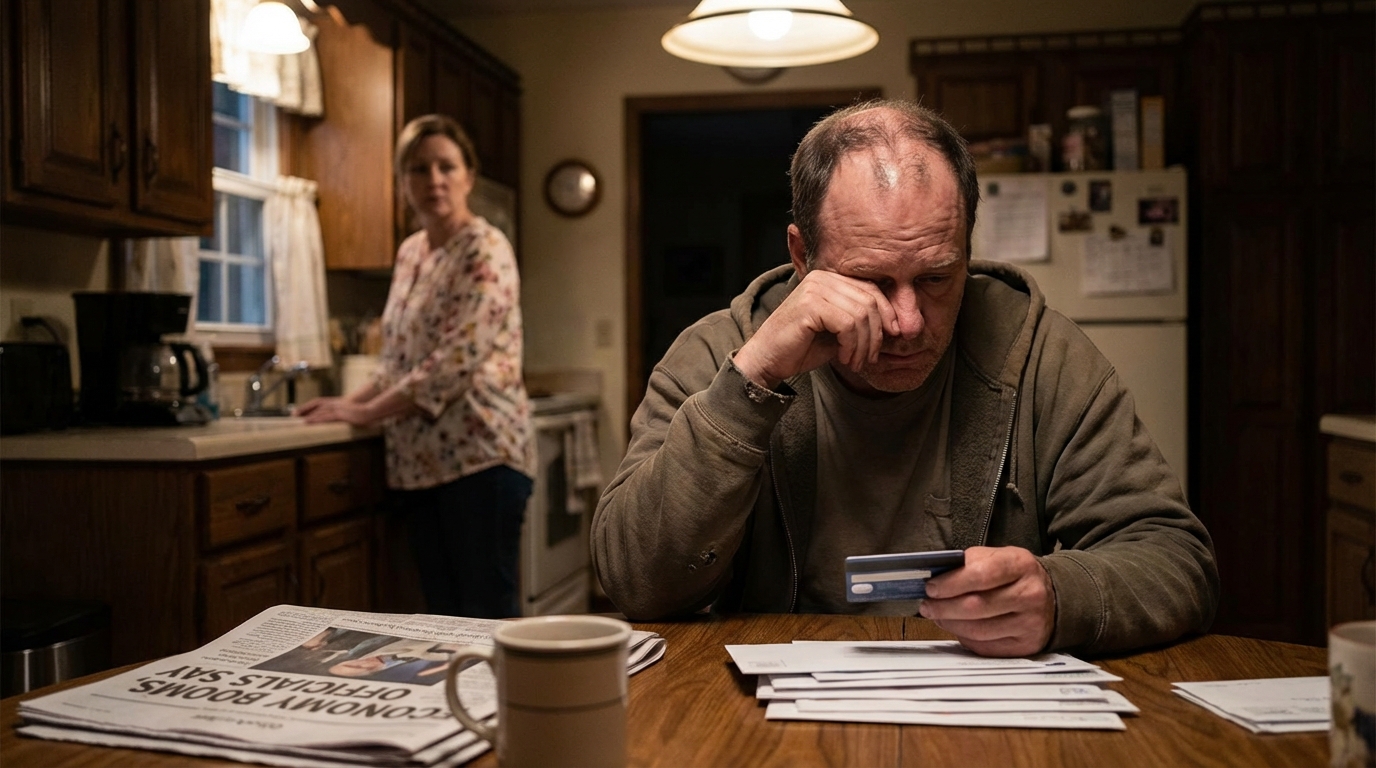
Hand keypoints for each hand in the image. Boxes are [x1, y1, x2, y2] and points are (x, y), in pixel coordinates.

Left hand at [296, 396, 371, 425]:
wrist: (372, 412)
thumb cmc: (364, 414)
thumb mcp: (351, 414)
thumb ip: (344, 415)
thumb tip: (338, 420)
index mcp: (338, 402)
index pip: (320, 402)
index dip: (310, 406)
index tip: (300, 411)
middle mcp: (337, 403)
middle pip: (317, 404)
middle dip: (305, 408)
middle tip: (293, 414)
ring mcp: (338, 408)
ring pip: (320, 410)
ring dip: (308, 415)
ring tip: (298, 420)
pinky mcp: (340, 414)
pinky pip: (325, 416)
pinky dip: (315, 419)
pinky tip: (308, 422)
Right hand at [732, 269, 899, 387]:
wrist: (767, 361)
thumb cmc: (802, 347)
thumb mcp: (840, 332)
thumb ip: (862, 321)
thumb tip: (898, 325)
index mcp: (829, 277)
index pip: (872, 289)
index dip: (887, 315)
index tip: (887, 341)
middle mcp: (822, 277)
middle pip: (871, 301)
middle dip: (876, 334)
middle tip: (869, 358)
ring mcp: (814, 288)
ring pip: (862, 314)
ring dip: (864, 345)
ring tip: (855, 361)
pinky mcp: (809, 305)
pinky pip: (848, 324)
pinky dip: (852, 345)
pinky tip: (844, 358)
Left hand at [917, 546, 1054, 656]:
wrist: (1054, 597)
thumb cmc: (1016, 575)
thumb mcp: (999, 556)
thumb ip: (970, 562)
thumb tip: (936, 577)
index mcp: (1021, 565)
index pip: (980, 574)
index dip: (951, 583)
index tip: (931, 588)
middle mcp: (1030, 595)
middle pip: (976, 606)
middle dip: (944, 607)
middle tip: (927, 606)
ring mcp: (1030, 623)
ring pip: (978, 630)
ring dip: (950, 624)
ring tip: (938, 616)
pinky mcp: (1026, 646)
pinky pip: (986, 647)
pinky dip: (966, 638)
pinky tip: (958, 628)